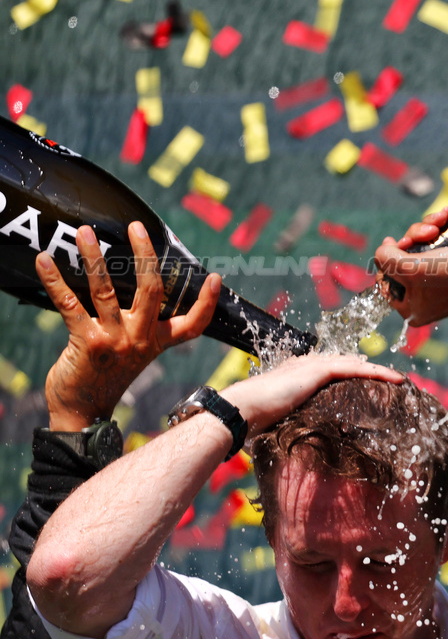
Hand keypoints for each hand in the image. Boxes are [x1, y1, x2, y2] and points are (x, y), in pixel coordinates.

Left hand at [36, 223, 218, 432]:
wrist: (82, 411)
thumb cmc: (105, 376)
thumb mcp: (132, 352)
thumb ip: (135, 325)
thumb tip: (126, 287)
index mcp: (156, 342)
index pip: (192, 324)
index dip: (206, 302)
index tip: (214, 277)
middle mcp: (140, 338)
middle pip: (152, 289)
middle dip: (146, 254)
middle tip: (137, 227)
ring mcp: (116, 340)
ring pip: (107, 290)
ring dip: (94, 257)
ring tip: (86, 232)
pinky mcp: (87, 342)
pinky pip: (70, 305)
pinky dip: (55, 280)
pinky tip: (43, 261)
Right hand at [221, 353, 402, 436]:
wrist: (239, 410)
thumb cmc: (251, 422)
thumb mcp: (276, 423)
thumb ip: (288, 426)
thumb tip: (293, 446)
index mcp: (294, 374)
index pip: (329, 369)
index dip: (348, 373)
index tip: (365, 381)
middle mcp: (304, 364)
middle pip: (344, 362)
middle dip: (366, 369)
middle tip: (388, 378)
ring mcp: (310, 365)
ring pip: (353, 364)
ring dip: (377, 371)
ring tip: (398, 379)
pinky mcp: (317, 370)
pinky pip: (354, 368)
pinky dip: (376, 372)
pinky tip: (394, 378)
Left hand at [374, 208, 447, 325]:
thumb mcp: (412, 268)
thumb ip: (386, 259)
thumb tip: (383, 250)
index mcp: (410, 307)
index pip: (384, 278)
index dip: (389, 256)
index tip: (400, 244)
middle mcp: (424, 297)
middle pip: (404, 259)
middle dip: (414, 237)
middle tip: (429, 232)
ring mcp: (442, 282)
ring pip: (422, 247)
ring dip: (427, 228)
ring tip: (442, 220)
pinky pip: (441, 245)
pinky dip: (442, 229)